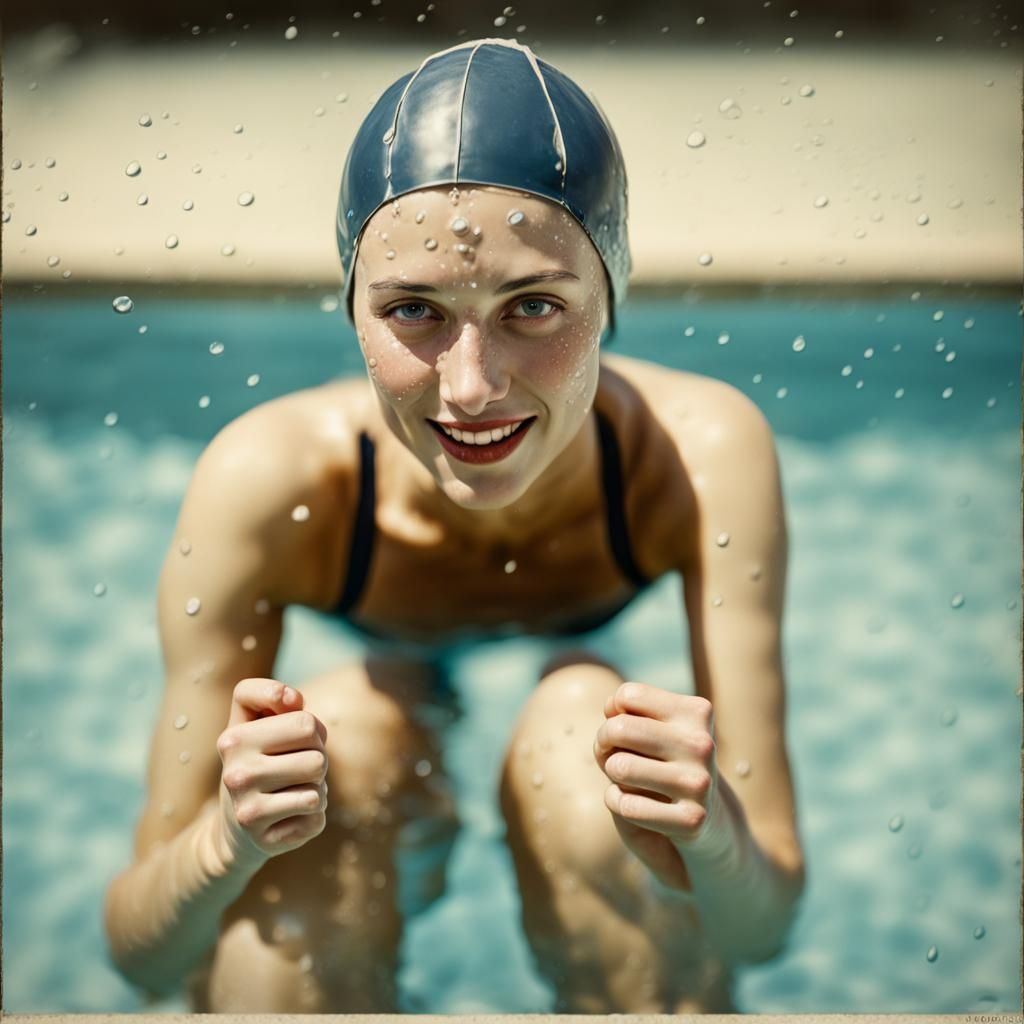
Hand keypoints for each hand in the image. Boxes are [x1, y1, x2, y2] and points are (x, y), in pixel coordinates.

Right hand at [215, 678, 328, 863]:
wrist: (236, 828)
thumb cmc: (258, 762)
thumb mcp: (257, 724)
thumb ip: (273, 699)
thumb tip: (293, 699)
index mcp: (233, 739)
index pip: (305, 723)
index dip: (312, 730)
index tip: (294, 739)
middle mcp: (235, 773)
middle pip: (317, 756)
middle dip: (316, 760)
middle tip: (296, 769)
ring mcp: (247, 809)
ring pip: (318, 789)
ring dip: (316, 789)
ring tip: (294, 790)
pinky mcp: (264, 840)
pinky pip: (316, 818)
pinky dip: (313, 816)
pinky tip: (290, 816)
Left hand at [593, 681, 717, 890]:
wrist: (711, 823)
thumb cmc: (669, 765)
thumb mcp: (656, 731)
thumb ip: (628, 712)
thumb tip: (611, 709)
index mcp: (697, 712)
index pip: (628, 695)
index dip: (612, 714)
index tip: (623, 732)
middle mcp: (702, 744)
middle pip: (619, 728)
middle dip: (602, 742)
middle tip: (610, 755)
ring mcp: (699, 783)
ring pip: (620, 767)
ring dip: (610, 774)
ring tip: (623, 779)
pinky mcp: (691, 820)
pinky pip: (626, 806)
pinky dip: (615, 802)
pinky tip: (630, 805)